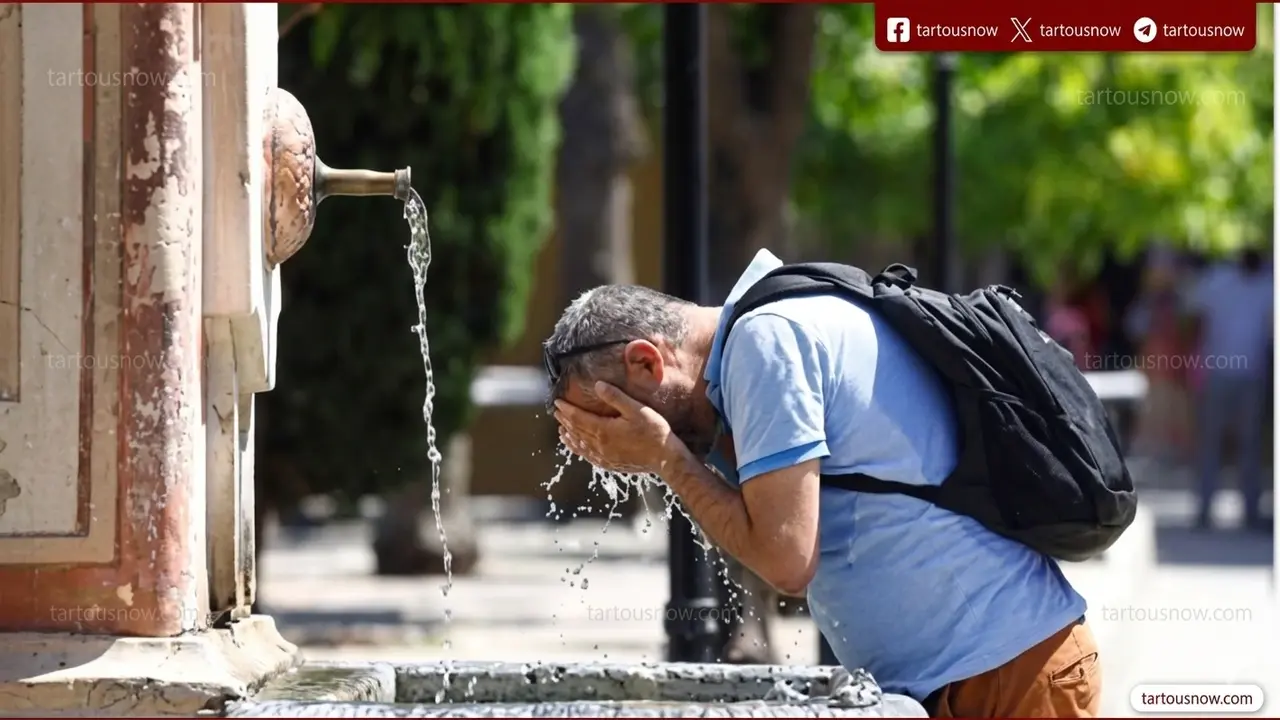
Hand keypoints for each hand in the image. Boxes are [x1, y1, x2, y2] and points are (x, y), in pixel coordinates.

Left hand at [554, 382, 681, 474]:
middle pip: (576, 431)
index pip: (578, 418)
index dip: (566, 409)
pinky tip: (577, 447)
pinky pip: (588, 456)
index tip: (557, 401)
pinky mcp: (610, 464)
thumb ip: (616, 397)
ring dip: (569, 436)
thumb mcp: (636, 409)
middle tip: (556, 411)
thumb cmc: (653, 431)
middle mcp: (599, 445)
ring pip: (580, 445)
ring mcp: (604, 457)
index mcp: (603, 430)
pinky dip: (578, 450)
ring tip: (561, 430)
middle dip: (565, 420)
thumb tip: (597, 385)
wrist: (665, 458)